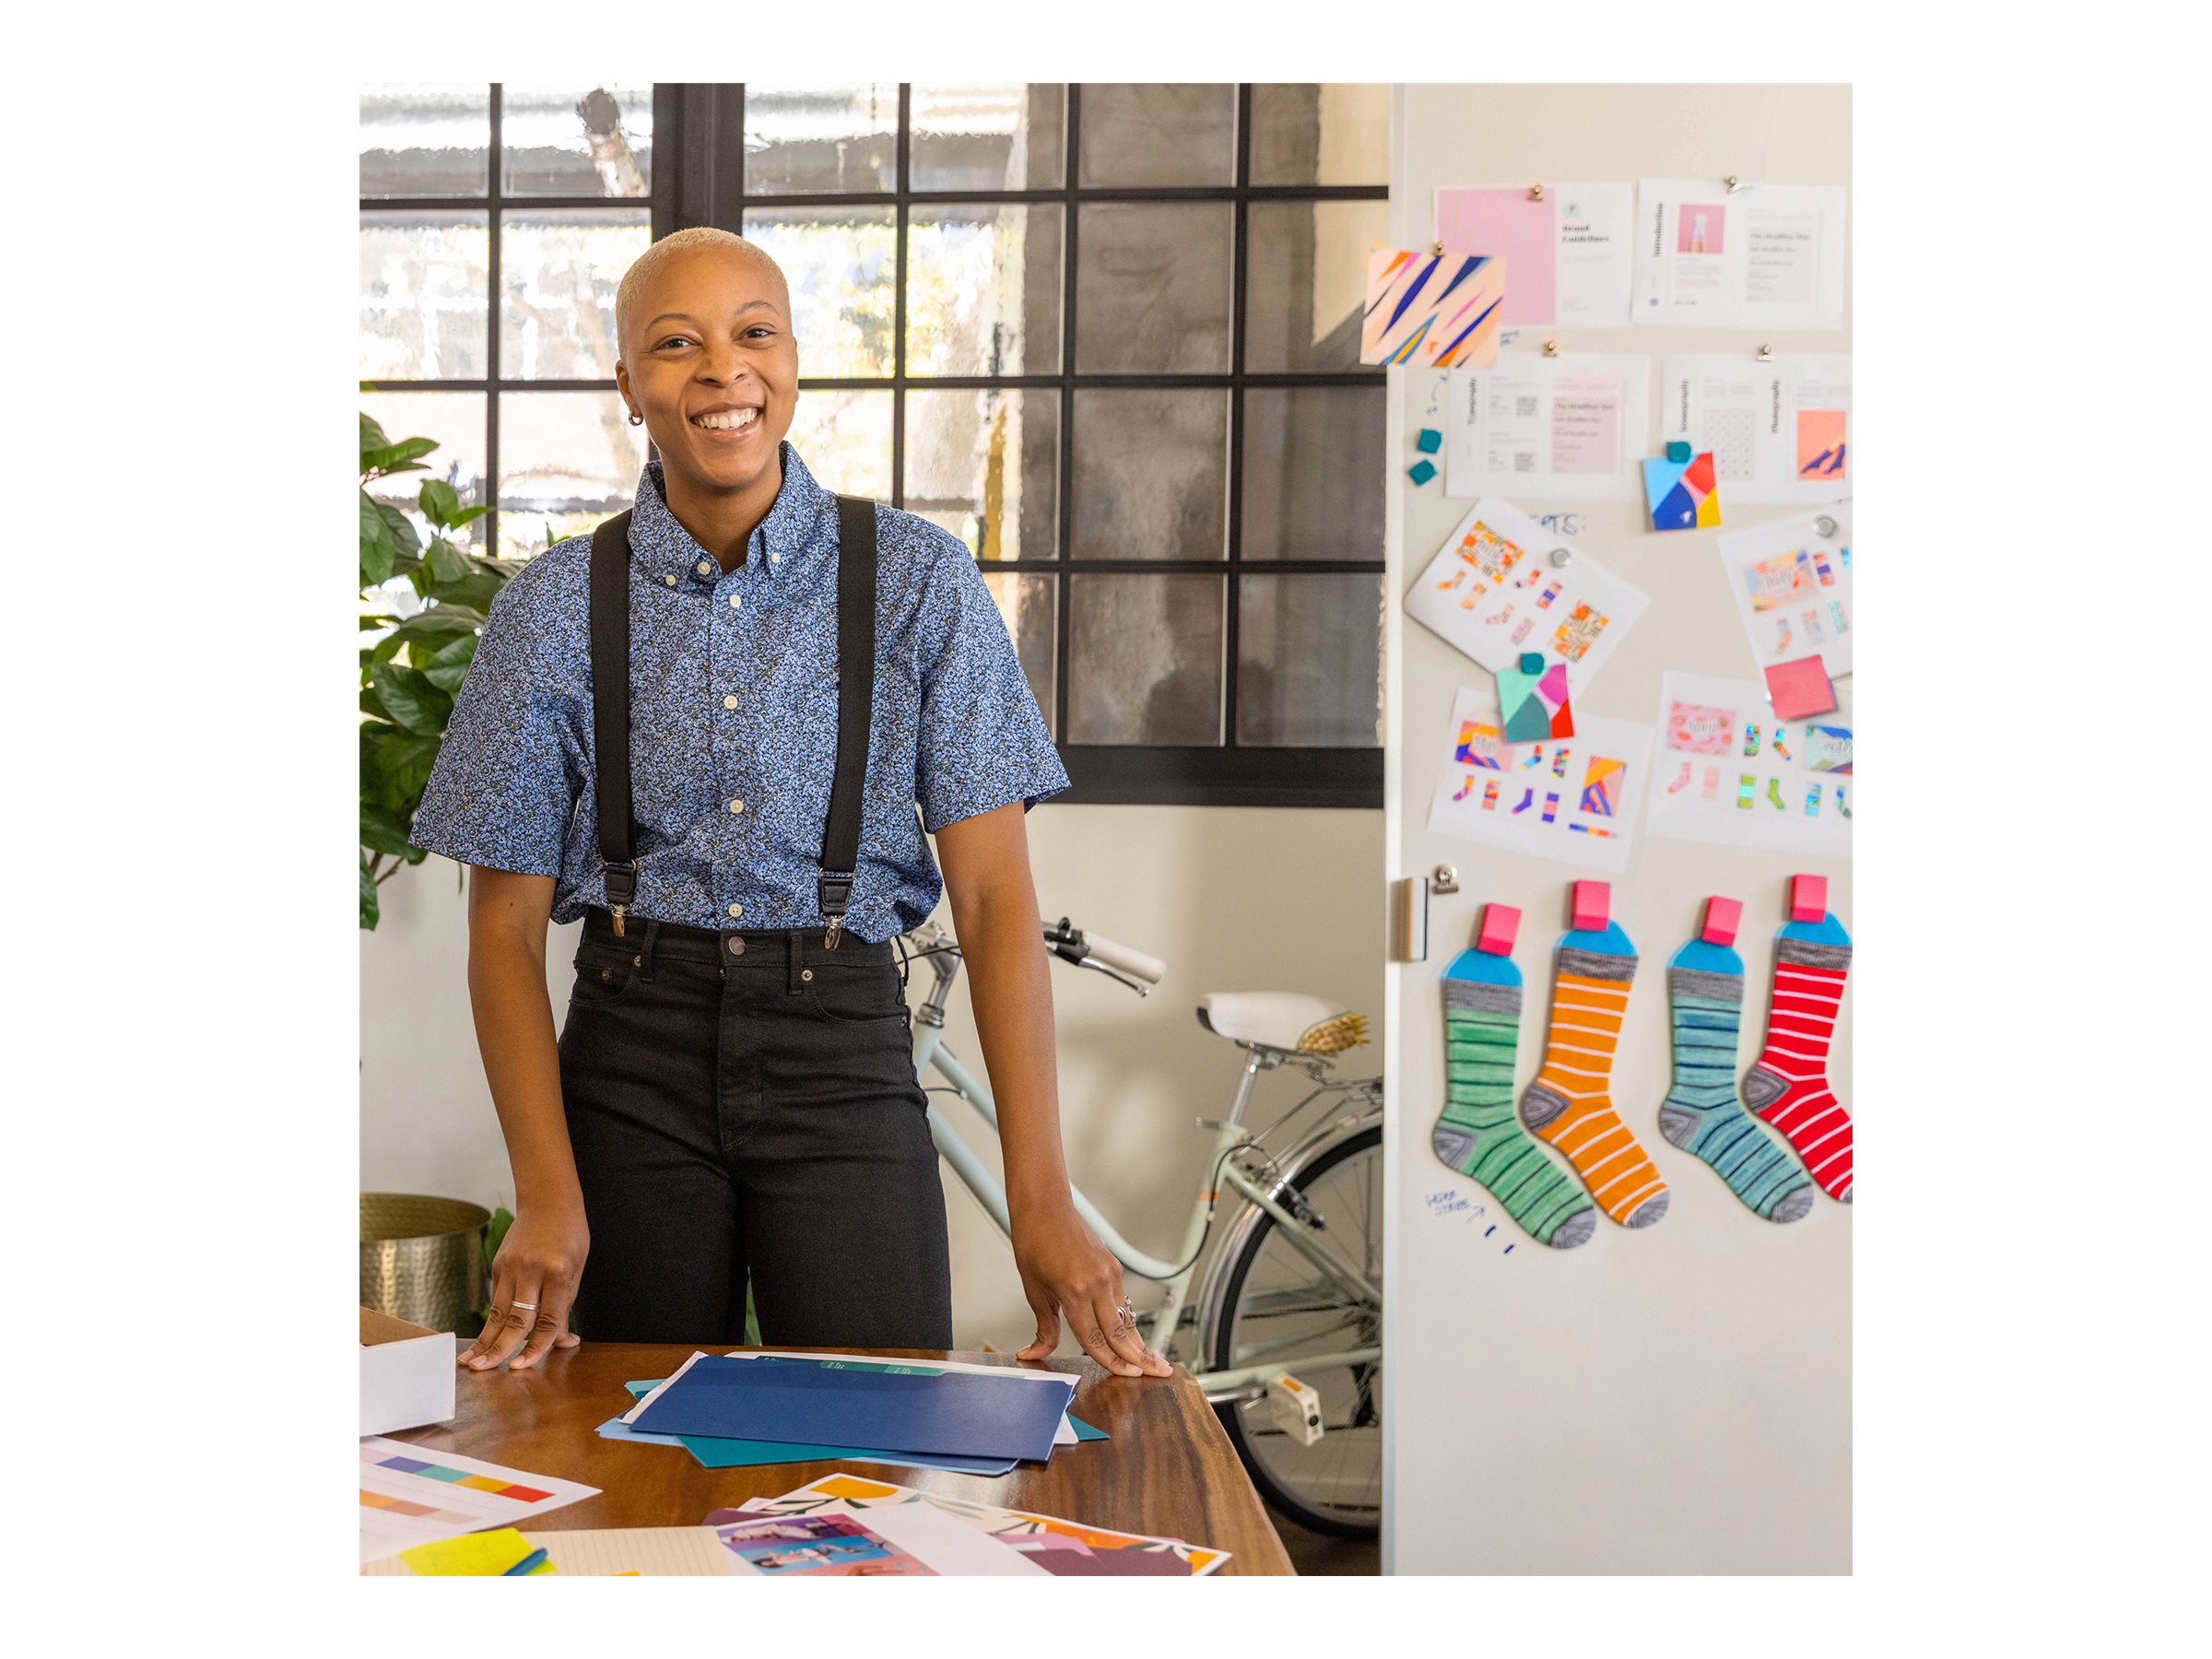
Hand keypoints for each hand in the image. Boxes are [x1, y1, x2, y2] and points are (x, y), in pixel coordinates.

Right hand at [461, 1203, 586, 1371]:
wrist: (548, 1200)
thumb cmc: (570, 1235)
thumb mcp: (577, 1269)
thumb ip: (566, 1307)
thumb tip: (564, 1342)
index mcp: (558, 1273)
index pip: (546, 1320)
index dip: (536, 1347)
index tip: (522, 1367)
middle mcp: (531, 1271)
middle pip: (515, 1319)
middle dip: (500, 1349)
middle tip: (485, 1371)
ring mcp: (511, 1267)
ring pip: (498, 1312)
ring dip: (485, 1340)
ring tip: (471, 1362)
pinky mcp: (498, 1265)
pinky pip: (497, 1298)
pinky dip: (491, 1320)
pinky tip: (482, 1340)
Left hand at [1012, 1205, 1171, 1378]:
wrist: (1045, 1207)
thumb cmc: (1034, 1244)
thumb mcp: (1034, 1291)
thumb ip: (1044, 1328)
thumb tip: (1034, 1353)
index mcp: (1074, 1292)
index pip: (1096, 1339)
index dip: (1112, 1362)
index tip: (1128, 1377)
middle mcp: (1097, 1284)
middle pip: (1121, 1333)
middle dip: (1140, 1358)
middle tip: (1160, 1374)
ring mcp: (1109, 1274)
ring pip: (1127, 1318)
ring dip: (1140, 1342)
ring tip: (1155, 1361)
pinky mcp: (1114, 1267)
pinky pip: (1123, 1301)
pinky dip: (1129, 1321)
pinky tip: (1134, 1336)